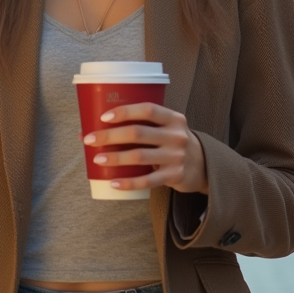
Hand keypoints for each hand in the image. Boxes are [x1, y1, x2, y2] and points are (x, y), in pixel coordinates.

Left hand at [83, 103, 208, 194]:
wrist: (203, 165)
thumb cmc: (172, 142)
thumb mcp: (165, 128)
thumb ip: (139, 125)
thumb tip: (92, 127)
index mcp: (173, 119)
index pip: (148, 110)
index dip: (125, 112)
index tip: (104, 117)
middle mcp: (176, 136)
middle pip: (138, 133)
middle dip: (110, 136)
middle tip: (90, 139)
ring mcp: (176, 157)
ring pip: (140, 157)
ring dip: (115, 158)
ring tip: (97, 159)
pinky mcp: (174, 176)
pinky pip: (147, 181)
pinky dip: (128, 182)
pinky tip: (113, 182)